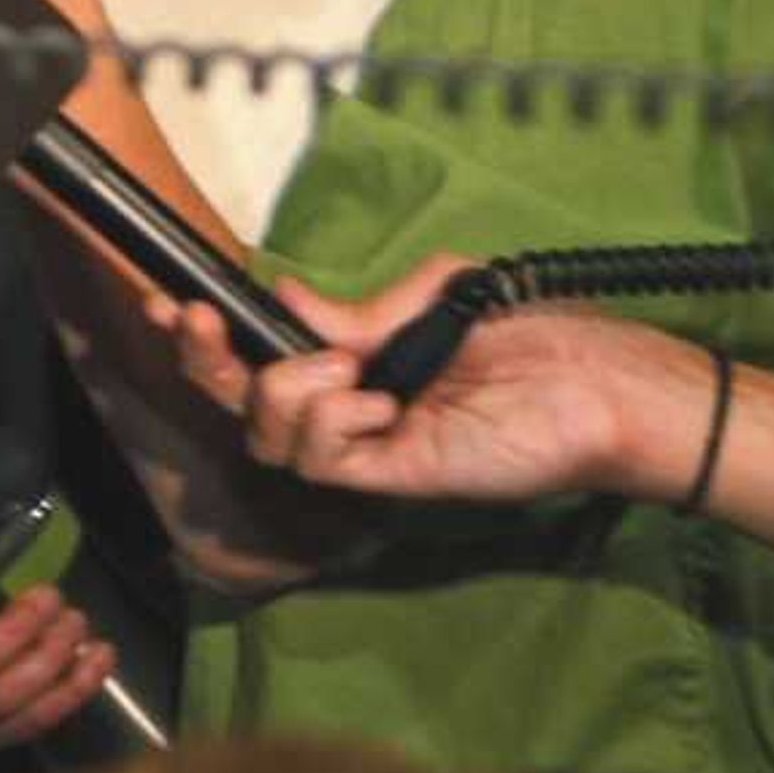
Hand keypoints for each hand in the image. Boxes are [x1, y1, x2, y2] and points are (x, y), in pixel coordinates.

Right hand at [151, 259, 689, 510]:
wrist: (599, 383)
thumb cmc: (533, 331)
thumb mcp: (430, 295)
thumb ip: (355, 311)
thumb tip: (282, 295)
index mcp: (356, 362)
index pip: (262, 357)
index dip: (210, 339)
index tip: (174, 303)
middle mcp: (350, 408)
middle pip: (244, 404)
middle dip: (207, 363)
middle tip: (198, 323)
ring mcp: (370, 447)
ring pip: (270, 436)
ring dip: (286, 391)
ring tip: (349, 369)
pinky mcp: (394, 477)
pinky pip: (322, 461)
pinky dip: (328, 423)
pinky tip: (372, 400)